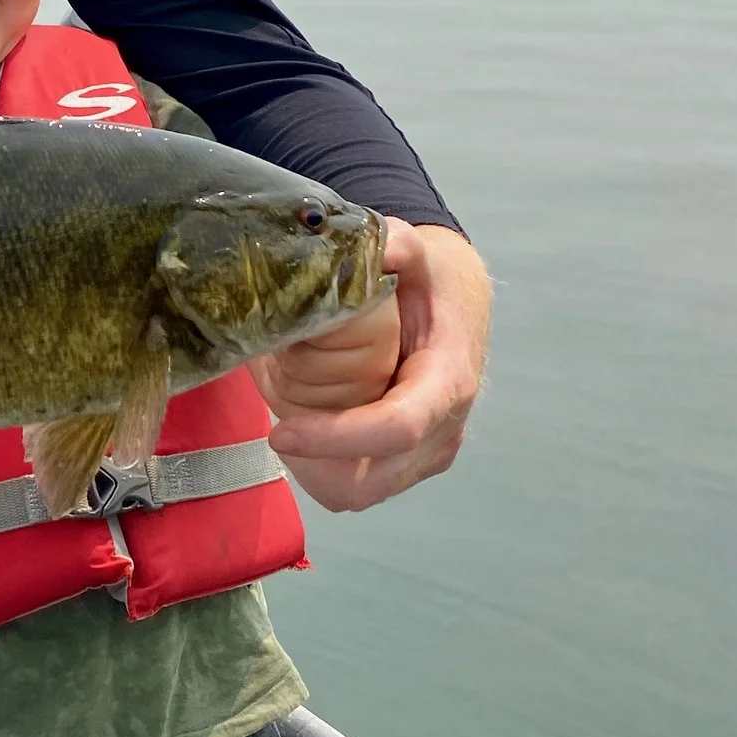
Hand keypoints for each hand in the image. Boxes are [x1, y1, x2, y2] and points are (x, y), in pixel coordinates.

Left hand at [250, 219, 489, 513]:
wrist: (458, 302)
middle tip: (277, 426)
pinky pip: (359, 488)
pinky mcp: (411, 463)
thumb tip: (377, 243)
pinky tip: (308, 431)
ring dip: (314, 469)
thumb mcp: (421, 253)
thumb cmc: (433, 281)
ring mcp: (429, 453)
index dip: (335, 437)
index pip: (395, 428)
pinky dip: (324, 470)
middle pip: (369, 481)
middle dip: (313, 461)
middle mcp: (444, 430)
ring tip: (290, 425)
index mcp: (448, 382)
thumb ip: (399, 244)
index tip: (280, 432)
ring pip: (358, 493)